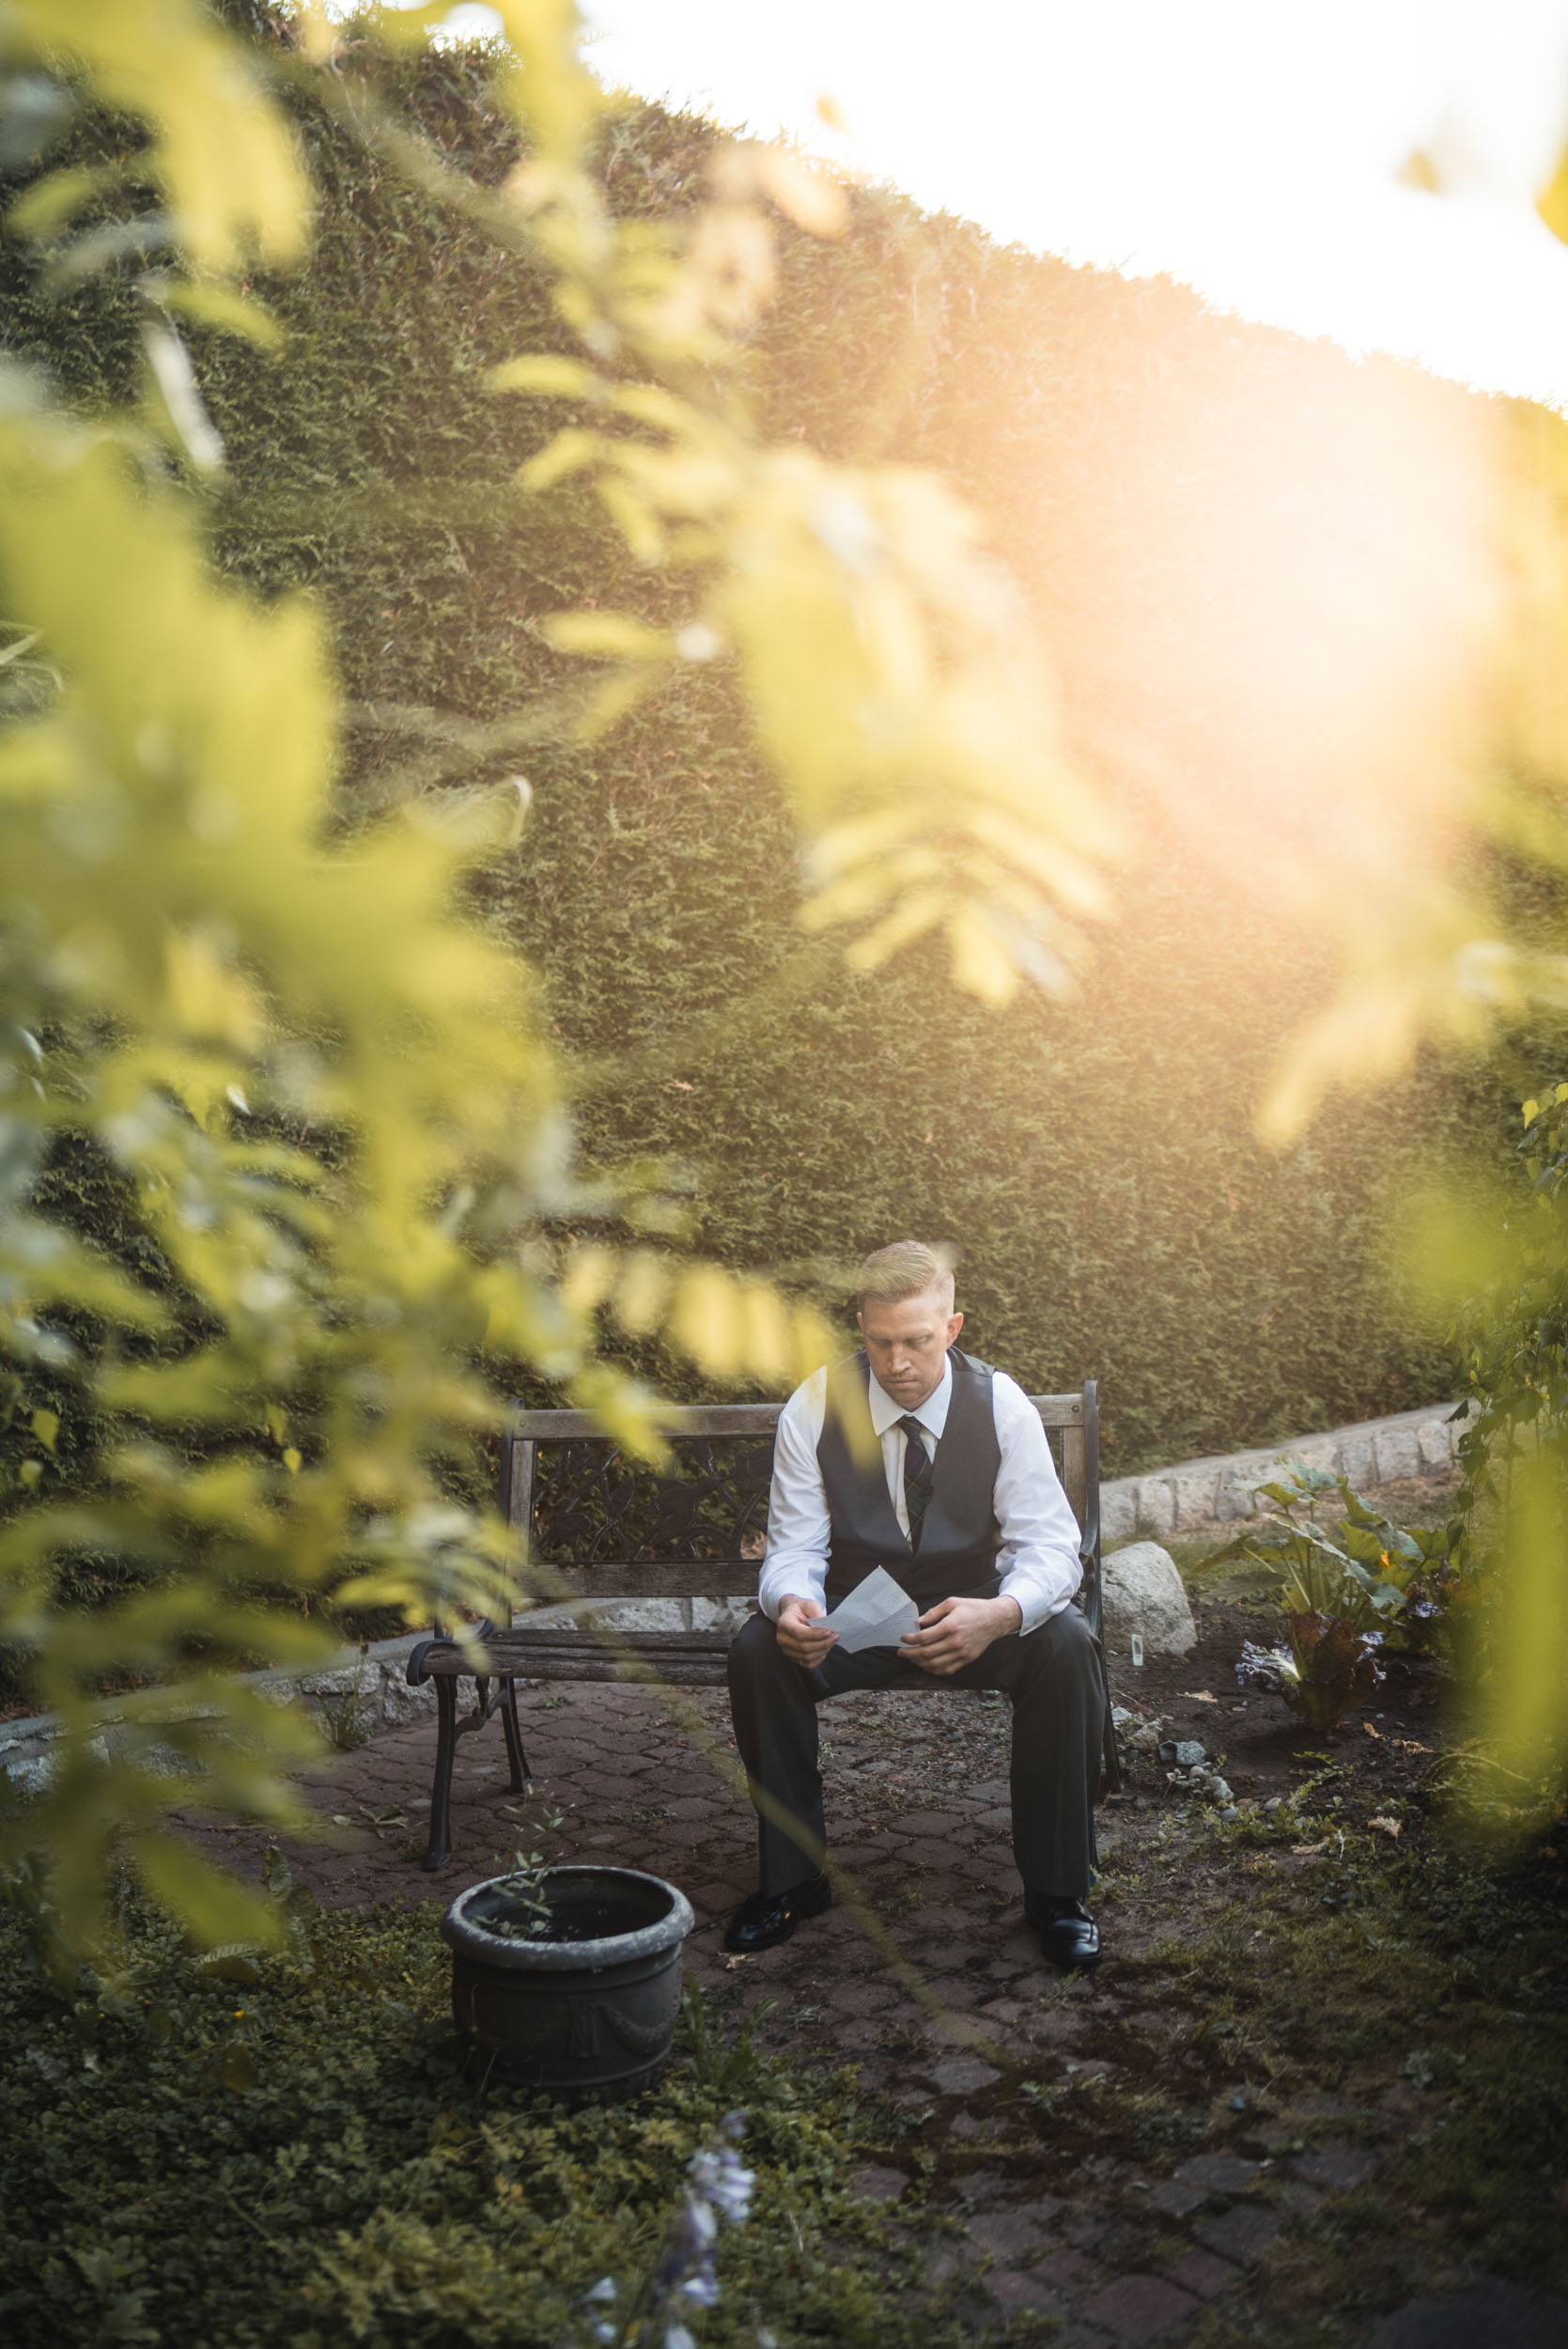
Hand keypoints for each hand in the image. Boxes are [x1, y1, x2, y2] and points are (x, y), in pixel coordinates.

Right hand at [776, 1596, 837, 1664]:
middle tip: (835, 1636)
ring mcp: (787, 1650)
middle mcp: (782, 1639)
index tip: (829, 1631)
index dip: (815, 1634)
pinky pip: (808, 1664)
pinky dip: (819, 1659)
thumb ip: (816, 1613)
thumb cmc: (802, 1609)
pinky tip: (825, 1649)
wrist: (793, 1614)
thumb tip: (826, 1627)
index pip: (799, 1633)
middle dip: (823, 1643)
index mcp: (783, 1623)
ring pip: (807, 1657)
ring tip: (832, 1641)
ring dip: (823, 1650)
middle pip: (804, 1647)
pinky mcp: (794, 1657)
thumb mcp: (809, 1604)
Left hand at [899, 1593, 1020, 1676]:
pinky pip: (947, 1670)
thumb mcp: (952, 1603)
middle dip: (910, 1654)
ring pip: (935, 1665)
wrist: (995, 1620)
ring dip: (919, 1663)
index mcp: (950, 1626)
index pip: (924, 1638)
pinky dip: (933, 1670)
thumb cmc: (973, 1609)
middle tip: (901, 1652)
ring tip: (911, 1658)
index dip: (910, 1640)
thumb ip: (934, 1613)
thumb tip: (918, 1622)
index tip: (903, 1638)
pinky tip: (926, 1665)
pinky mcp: (966, 1660)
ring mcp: (961, 1653)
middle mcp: (955, 1642)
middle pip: (926, 1653)